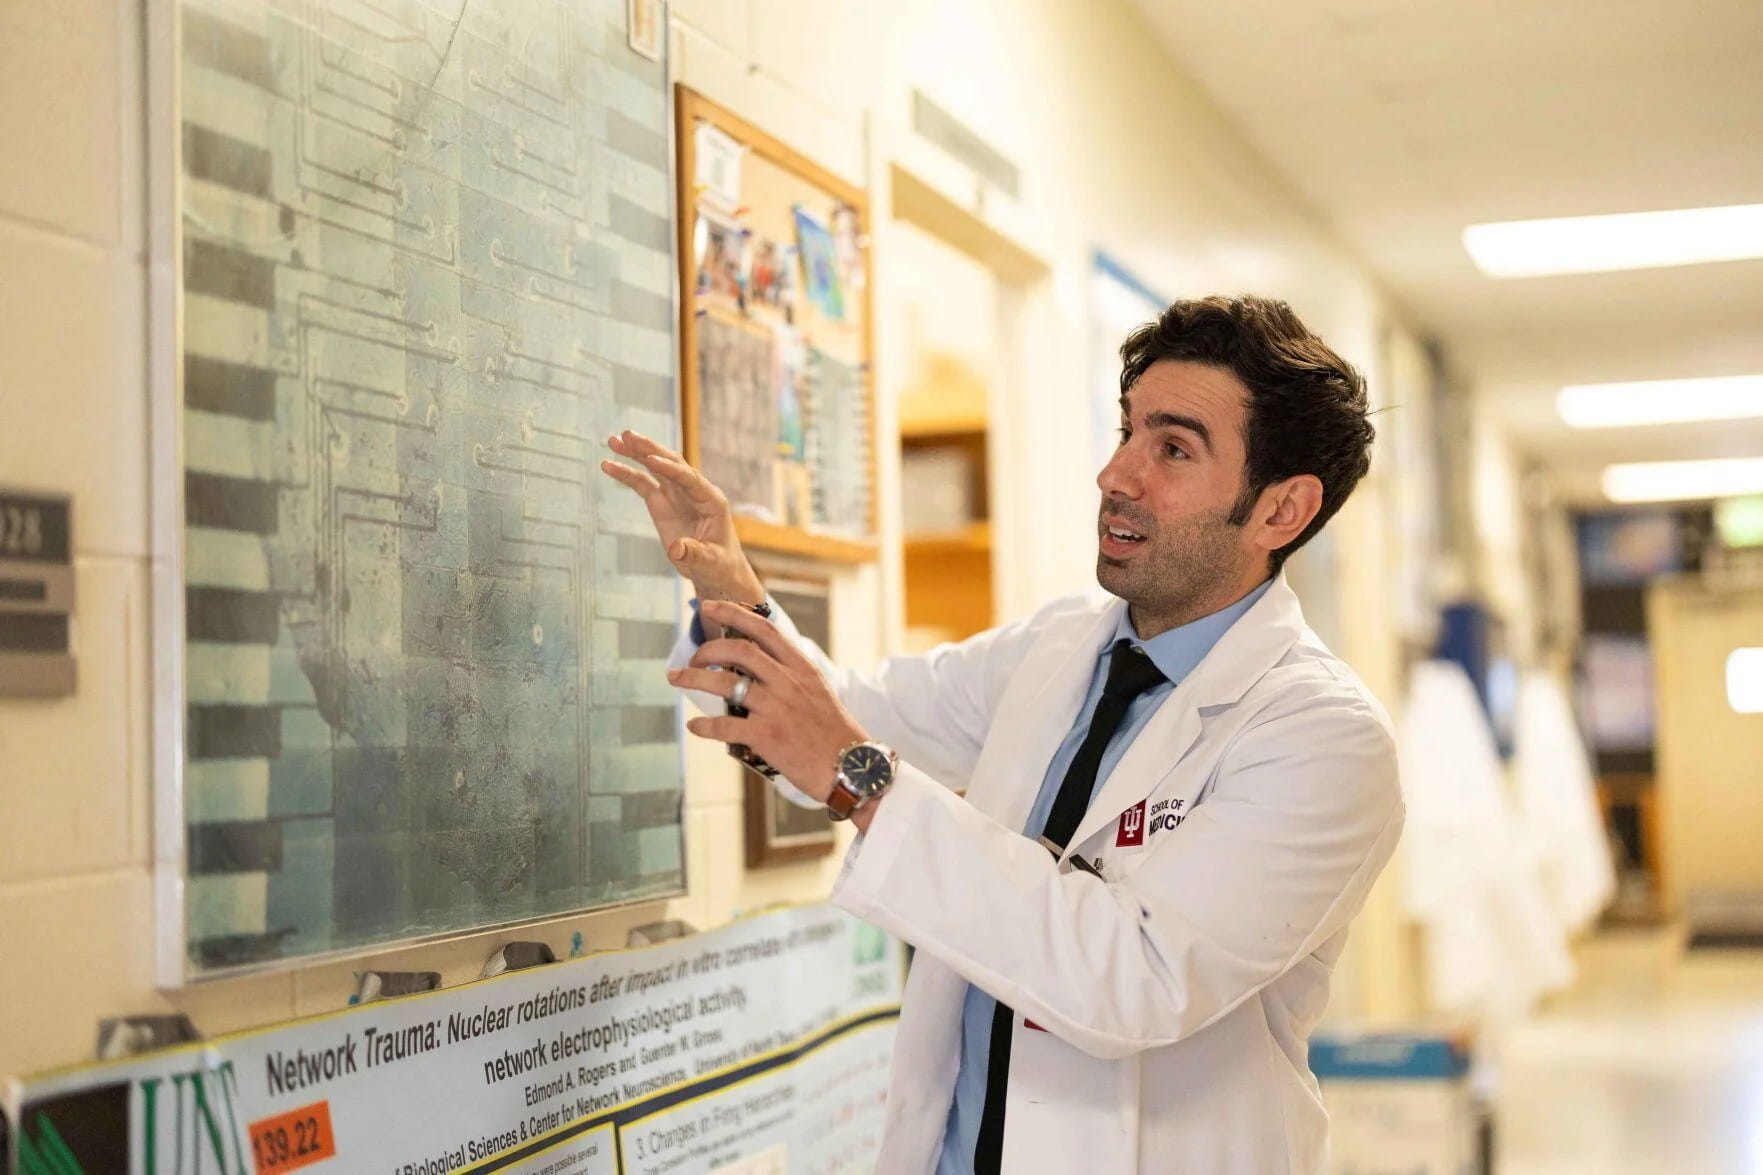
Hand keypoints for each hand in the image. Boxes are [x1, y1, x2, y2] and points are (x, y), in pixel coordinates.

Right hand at [599, 430, 763, 606]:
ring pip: (655, 468)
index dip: (671, 469)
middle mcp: (694, 492)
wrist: (716, 571)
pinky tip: (609, 466)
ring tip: (614, 440)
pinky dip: (627, 474)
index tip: (651, 460)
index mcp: (712, 500)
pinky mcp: (663, 503)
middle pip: (672, 464)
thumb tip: (676, 549)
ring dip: (636, 453)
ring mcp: (677, 495)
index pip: (690, 478)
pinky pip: (643, 484)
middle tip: (628, 435)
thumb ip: (694, 554)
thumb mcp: (710, 563)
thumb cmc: (719, 565)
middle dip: (650, 449)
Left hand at [669, 600, 867, 805]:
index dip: (732, 613)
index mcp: (802, 667)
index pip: (764, 629)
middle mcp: (788, 682)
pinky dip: (704, 725)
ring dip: (694, 678)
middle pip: (738, 650)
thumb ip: (793, 674)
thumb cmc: (835, 733)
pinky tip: (694, 726)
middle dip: (707, 648)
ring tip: (678, 679)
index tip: (708, 606)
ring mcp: (776, 708)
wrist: (852, 769)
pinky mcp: (767, 736)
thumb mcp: (819, 691)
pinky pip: (724, 725)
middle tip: (691, 657)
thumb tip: (763, 663)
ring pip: (724, 682)